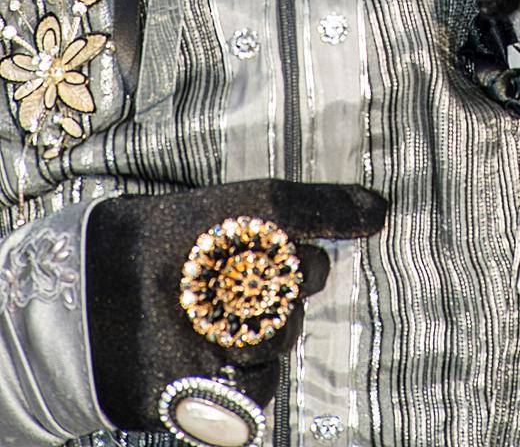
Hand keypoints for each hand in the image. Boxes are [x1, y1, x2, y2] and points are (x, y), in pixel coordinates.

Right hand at [86, 177, 386, 429]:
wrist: (65, 307)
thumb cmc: (145, 250)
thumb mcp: (194, 212)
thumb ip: (264, 216)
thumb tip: (368, 210)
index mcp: (195, 218)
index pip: (281, 204)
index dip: (337, 208)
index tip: (375, 211)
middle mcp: (193, 276)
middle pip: (294, 276)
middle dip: (302, 276)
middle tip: (274, 275)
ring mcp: (184, 338)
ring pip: (278, 337)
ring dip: (279, 329)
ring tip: (243, 317)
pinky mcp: (173, 392)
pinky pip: (249, 395)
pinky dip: (253, 379)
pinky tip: (231, 360)